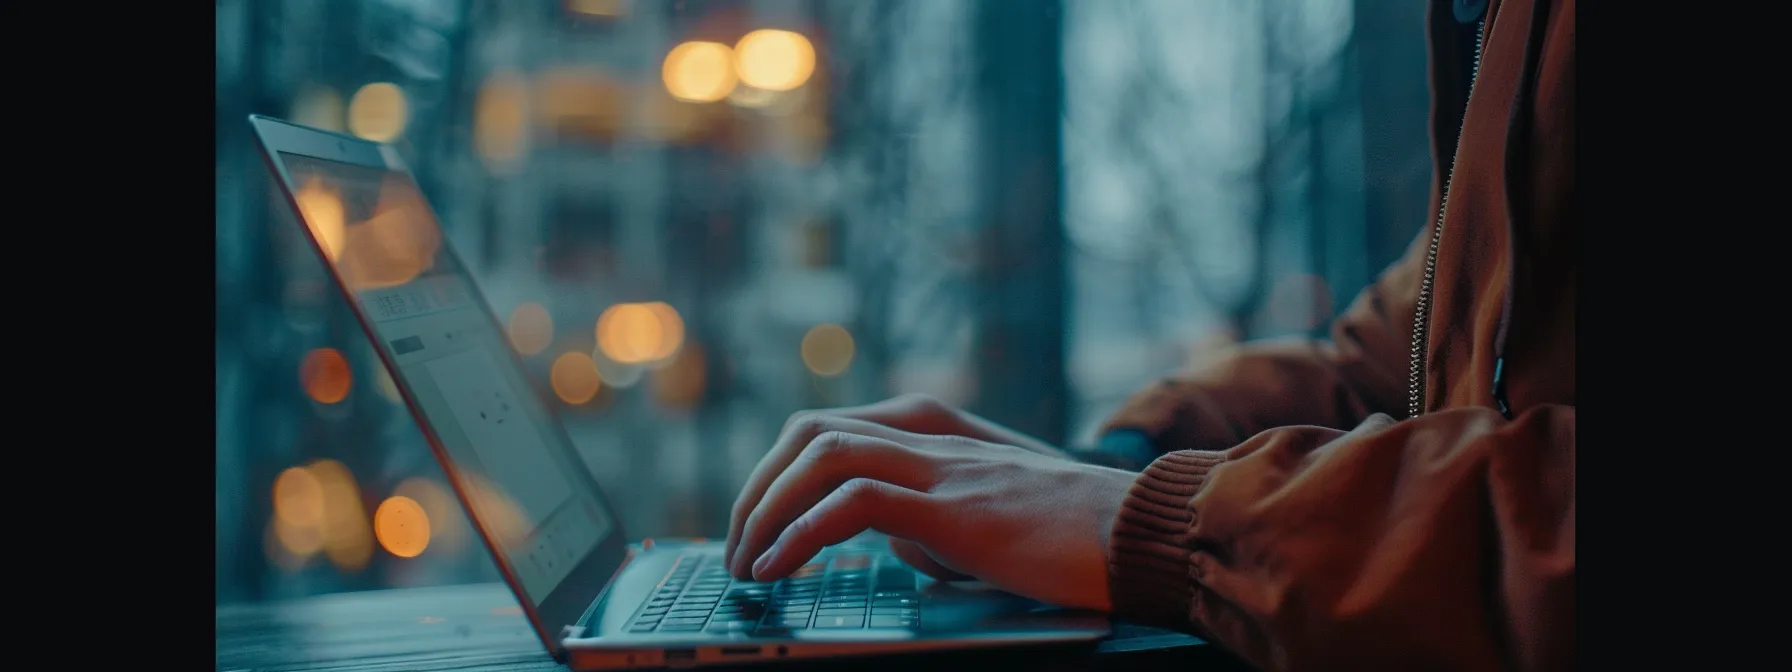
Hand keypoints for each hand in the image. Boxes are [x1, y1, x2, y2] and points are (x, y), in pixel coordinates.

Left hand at [722, 397, 1134, 610]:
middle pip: (808, 433)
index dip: (776, 477)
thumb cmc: (1076, 535)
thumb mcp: (988, 521)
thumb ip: (936, 521)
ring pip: (819, 455)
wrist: (1146, 532)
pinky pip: (853, 501)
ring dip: (766, 509)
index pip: (829, 431)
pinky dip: (801, 533)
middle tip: (735, 548)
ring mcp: (940, 465)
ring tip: (746, 562)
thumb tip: (899, 549)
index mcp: (935, 434)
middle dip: (756, 489)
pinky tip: (780, 565)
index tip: (753, 529)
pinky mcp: (953, 505)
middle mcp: (929, 435)